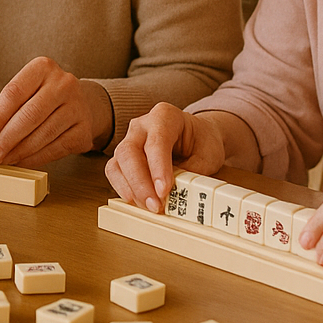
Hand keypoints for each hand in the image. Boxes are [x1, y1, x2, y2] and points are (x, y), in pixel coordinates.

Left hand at [0, 56, 109, 166]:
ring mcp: (78, 106)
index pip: (14, 93)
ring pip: (44, 134)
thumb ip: (6, 110)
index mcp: (43, 68)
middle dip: (7, 138)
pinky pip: (57, 148)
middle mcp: (64, 84)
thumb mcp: (25, 92)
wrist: (79, 103)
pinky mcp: (84, 129)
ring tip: (4, 159)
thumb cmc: (43, 97)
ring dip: (20, 151)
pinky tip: (23, 161)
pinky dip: (36, 158)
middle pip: (30, 115)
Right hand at [104, 103, 227, 213]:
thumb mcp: (208, 155)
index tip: (164, 190)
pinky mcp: (123, 157)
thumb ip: (193, 173)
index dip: (158, 168)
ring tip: (149, 206)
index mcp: (165, 116)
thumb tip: (179, 194)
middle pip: (129, 152)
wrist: (197, 136)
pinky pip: (114, 172)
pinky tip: (136, 201)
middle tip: (155, 205)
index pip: (156, 142)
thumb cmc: (202, 142)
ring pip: (118, 163)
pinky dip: (122, 188)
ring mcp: (129, 139)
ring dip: (131, 188)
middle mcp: (142, 125)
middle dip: (140, 182)